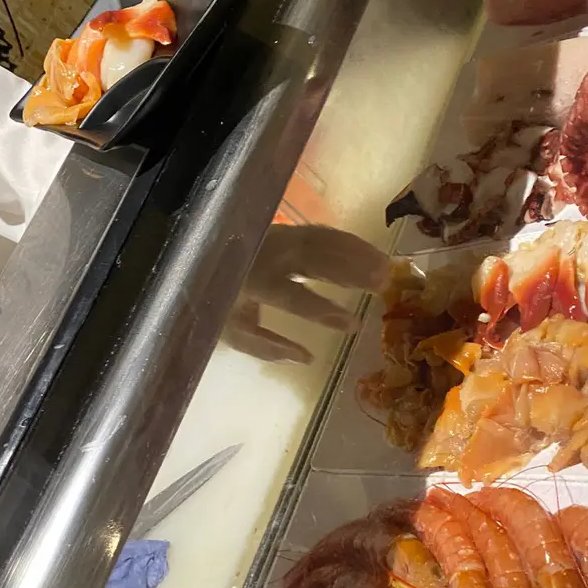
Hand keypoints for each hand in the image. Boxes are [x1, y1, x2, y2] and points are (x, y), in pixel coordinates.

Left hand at [225, 224, 392, 363]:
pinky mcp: (287, 229)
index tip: (353, 325)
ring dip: (358, 253)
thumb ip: (266, 347)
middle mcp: (268, 254)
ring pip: (324, 241)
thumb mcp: (232, 331)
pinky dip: (349, 242)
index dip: (323, 312)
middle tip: (384, 283)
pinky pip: (322, 232)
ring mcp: (279, 237)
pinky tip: (370, 253)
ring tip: (387, 268)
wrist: (200, 258)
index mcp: (252, 282)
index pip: (293, 298)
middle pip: (316, 260)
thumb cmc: (217, 301)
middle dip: (352, 271)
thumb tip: (306, 358)